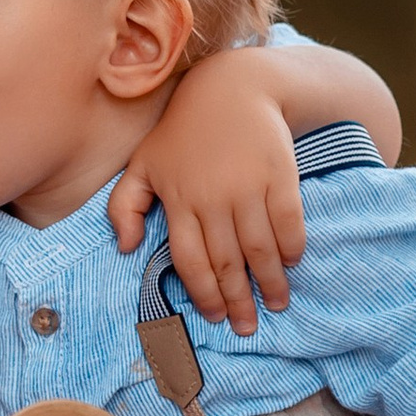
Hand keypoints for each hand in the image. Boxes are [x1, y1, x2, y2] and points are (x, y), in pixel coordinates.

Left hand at [108, 55, 303, 333]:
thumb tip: (124, 249)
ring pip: (260, 249)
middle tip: (247, 327)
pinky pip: (289, 222)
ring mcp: (248, 187)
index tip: (214, 316)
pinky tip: (290, 263)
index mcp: (178, 201)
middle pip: (227, 263)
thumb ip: (123, 206)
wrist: (231, 88)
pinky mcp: (280, 175)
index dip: (203, 294)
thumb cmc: (181, 132)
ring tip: (276, 303)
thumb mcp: (142, 164)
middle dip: (238, 301)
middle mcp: (213, 199)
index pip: (190, 261)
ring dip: (269, 282)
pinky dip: (292, 247)